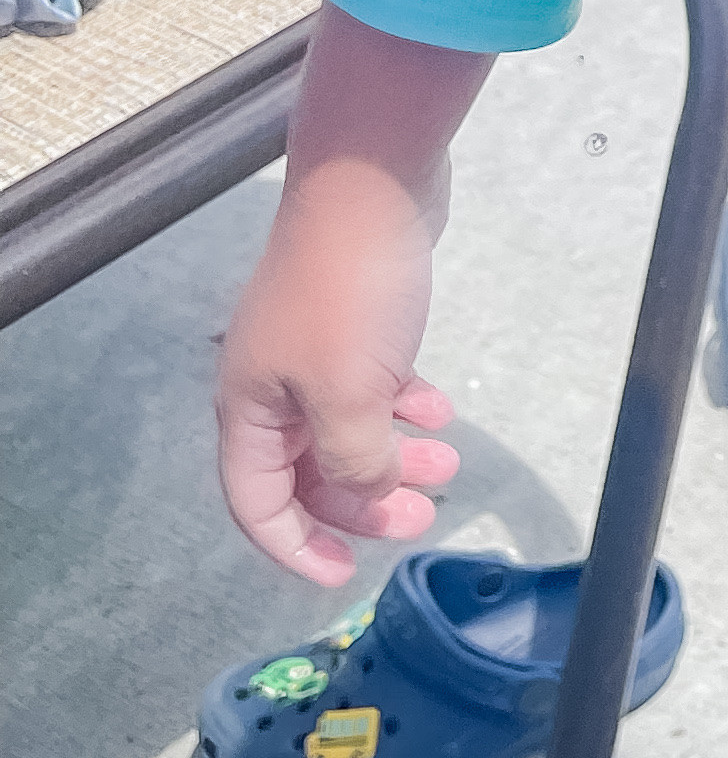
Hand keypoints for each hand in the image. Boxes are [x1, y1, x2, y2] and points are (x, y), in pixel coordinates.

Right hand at [214, 9, 493, 589]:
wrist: (374, 182)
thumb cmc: (350, 292)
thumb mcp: (349, 394)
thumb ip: (352, 460)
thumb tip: (366, 489)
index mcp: (250, 408)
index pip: (255, 503)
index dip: (293, 546)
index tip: (338, 576)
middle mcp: (273, 385)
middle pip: (308, 472)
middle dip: (362, 500)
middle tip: (422, 513)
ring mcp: (315, 350)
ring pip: (347, 428)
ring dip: (393, 455)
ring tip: (448, 462)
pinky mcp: (356, 320)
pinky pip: (374, 386)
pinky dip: (404, 406)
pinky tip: (441, 410)